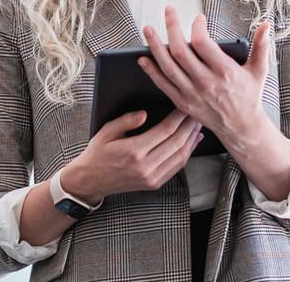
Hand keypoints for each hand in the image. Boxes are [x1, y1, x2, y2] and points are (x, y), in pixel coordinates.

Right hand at [63, 109, 202, 203]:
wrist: (91, 180)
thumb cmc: (98, 153)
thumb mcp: (106, 131)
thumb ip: (126, 120)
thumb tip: (144, 114)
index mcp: (133, 151)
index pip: (165, 130)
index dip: (179, 117)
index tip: (185, 106)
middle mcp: (145, 166)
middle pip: (177, 143)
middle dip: (190, 126)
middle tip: (197, 112)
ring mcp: (151, 178)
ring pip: (181, 156)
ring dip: (192, 139)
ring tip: (197, 124)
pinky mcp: (155, 184)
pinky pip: (177, 167)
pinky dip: (187, 153)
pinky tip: (192, 142)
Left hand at [139, 7, 275, 147]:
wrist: (241, 126)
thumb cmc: (249, 95)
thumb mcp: (259, 70)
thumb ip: (261, 46)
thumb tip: (266, 25)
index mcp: (224, 71)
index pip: (202, 43)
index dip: (197, 27)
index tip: (198, 18)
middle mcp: (205, 82)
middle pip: (180, 51)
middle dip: (171, 27)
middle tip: (168, 11)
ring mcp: (191, 93)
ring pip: (168, 66)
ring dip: (155, 46)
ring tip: (148, 30)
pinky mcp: (183, 102)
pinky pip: (163, 84)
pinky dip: (151, 71)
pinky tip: (143, 58)